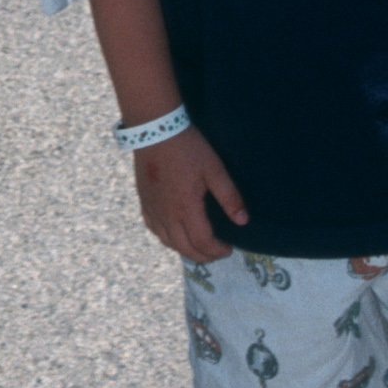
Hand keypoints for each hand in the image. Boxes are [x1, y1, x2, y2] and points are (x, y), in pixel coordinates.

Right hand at [133, 123, 247, 258]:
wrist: (155, 131)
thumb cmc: (188, 148)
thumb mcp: (214, 169)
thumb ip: (229, 196)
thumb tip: (243, 221)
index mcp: (186, 209)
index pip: (202, 242)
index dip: (217, 251)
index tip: (229, 248)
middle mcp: (167, 216)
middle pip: (185, 248)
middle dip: (204, 256)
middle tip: (217, 252)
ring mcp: (153, 210)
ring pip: (168, 242)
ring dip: (186, 250)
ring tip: (200, 246)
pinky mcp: (144, 203)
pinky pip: (154, 230)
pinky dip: (167, 239)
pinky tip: (174, 234)